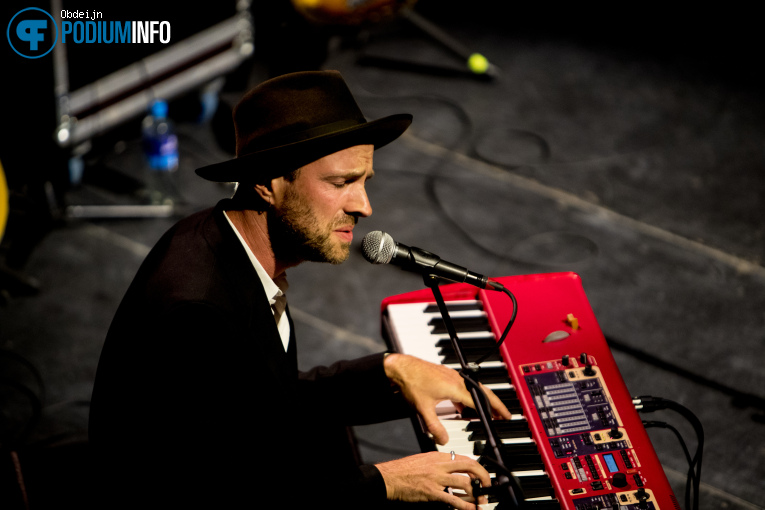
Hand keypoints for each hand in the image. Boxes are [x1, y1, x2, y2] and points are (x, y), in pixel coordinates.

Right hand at [376, 451, 489, 509]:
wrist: (390, 478)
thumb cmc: (403, 470)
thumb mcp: (423, 459)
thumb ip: (438, 462)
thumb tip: (451, 466)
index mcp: (438, 456)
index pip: (464, 458)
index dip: (476, 467)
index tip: (481, 474)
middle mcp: (440, 466)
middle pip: (469, 467)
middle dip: (482, 476)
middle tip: (488, 485)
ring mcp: (437, 480)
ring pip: (464, 484)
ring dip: (476, 493)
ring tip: (481, 500)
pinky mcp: (433, 493)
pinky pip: (453, 499)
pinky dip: (465, 505)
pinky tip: (471, 508)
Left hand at [384, 353, 511, 443]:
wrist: (401, 367)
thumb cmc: (412, 382)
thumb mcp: (423, 409)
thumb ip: (434, 427)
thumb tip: (443, 440)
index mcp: (455, 388)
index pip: (480, 401)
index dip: (493, 411)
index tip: (503, 417)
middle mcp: (457, 380)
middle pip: (483, 392)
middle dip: (495, 404)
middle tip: (503, 414)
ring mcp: (452, 376)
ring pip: (474, 389)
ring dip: (481, 401)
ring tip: (485, 413)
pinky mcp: (447, 375)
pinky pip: (464, 386)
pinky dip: (468, 397)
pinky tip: (462, 407)